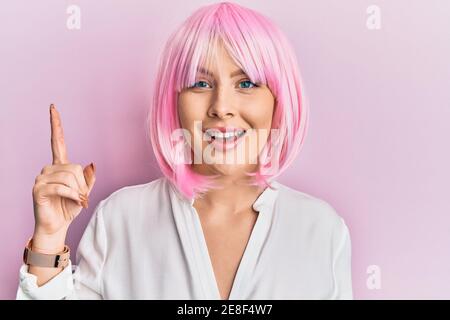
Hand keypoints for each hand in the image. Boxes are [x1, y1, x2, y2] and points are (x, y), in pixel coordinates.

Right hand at [32, 104, 95, 236]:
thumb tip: (91, 164)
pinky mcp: (38, 189)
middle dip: (83, 184)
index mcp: (59, 167)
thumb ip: (88, 178)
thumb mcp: (84, 192)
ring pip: (69, 177)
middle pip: (74, 167)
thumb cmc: (69, 208)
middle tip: (83, 197)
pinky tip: (75, 201)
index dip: (56, 125)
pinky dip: (73, 195)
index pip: (57, 141)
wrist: (56, 226)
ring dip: (79, 191)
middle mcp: (48, 169)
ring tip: (79, 201)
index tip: (53, 107)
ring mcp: (41, 178)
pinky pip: (62, 187)